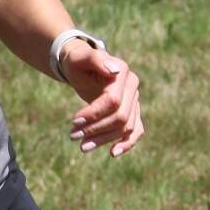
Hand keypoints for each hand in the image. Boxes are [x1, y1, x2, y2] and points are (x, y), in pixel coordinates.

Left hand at [61, 41, 143, 157]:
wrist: (81, 67)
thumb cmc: (78, 61)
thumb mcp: (80, 57)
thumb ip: (95, 59)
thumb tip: (114, 70)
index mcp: (123, 73)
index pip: (112, 101)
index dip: (94, 114)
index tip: (74, 121)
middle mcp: (133, 87)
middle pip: (120, 117)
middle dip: (96, 129)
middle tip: (73, 136)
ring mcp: (134, 100)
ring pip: (125, 127)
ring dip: (104, 139)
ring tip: (82, 146)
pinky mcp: (132, 112)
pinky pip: (136, 131)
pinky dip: (127, 143)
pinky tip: (113, 153)